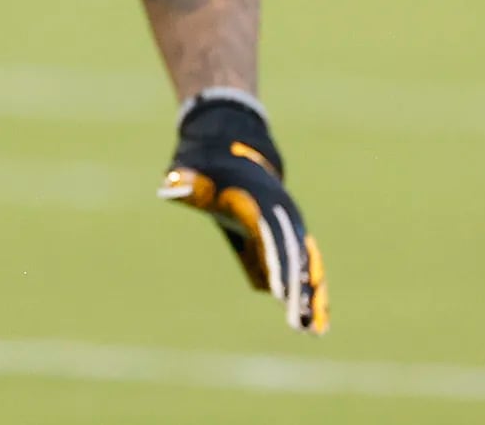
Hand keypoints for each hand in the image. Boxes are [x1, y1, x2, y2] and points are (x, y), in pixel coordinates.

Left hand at [161, 91, 329, 332]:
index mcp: (257, 201)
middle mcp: (282, 215)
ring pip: (305, 265)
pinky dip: (310, 292)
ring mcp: (291, 227)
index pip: (268, 235)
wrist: (236, 154)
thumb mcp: (192, 171)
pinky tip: (313, 323)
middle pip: (293, 254)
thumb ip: (185, 181)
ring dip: (311, 296)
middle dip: (297, 288)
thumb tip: (169, 189)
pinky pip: (304, 268)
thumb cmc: (208, 169)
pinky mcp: (291, 239)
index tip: (280, 292)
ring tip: (315, 330)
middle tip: (298, 321)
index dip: (275, 262)